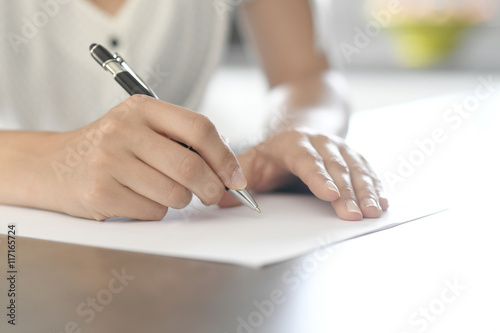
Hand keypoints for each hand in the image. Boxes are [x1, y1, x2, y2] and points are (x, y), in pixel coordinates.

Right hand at [44, 95, 246, 219]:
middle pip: (190, 165)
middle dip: (211, 187)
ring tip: (161, 191)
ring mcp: (109, 160)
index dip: (225, 156)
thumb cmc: (110, 148)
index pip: (199, 128)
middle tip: (213, 195)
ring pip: (174, 193)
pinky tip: (136, 199)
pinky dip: (155, 211)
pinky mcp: (99, 192)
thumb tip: (228, 167)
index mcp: (142, 108)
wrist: (53, 165)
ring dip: (179, 200)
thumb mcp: (141, 128)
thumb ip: (181, 139)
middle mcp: (124, 129)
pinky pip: (152, 211)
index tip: (236, 176)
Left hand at [218, 128, 388, 219]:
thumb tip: (219, 200)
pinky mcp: (353, 157)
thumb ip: (238, 179)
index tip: (328, 195)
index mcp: (292, 143)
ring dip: (366, 190)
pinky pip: (367, 170)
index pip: (306, 160)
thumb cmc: (273, 153)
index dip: (318, 176)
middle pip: (335, 166)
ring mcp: (340, 148)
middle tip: (353, 214)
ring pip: (355, 168)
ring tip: (372, 212)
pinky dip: (376, 186)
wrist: (300, 126)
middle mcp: (320, 143)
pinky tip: (383, 203)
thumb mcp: (251, 161)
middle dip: (346, 191)